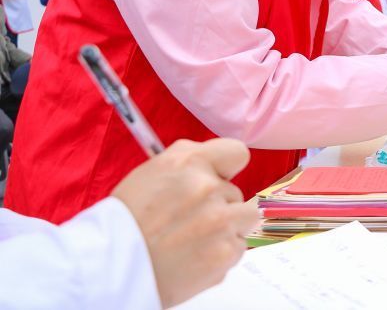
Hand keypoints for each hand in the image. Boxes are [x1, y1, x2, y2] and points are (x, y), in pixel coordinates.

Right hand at [111, 138, 257, 307]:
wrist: (108, 269)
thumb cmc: (127, 221)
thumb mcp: (152, 172)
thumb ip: (190, 161)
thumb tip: (218, 164)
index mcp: (190, 163)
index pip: (237, 152)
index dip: (227, 168)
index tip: (221, 178)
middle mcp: (209, 188)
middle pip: (236, 193)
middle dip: (219, 205)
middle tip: (189, 221)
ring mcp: (221, 221)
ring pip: (243, 219)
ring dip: (226, 228)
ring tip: (194, 239)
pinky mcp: (226, 253)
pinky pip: (237, 248)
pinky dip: (220, 254)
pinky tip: (193, 257)